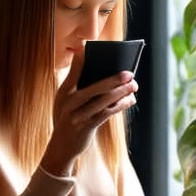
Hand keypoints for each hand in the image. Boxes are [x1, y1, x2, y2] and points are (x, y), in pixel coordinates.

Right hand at [41, 51, 137, 175]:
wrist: (61, 146)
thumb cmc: (69, 116)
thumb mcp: (66, 98)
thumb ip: (76, 79)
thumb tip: (86, 57)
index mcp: (64, 92)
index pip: (73, 74)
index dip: (81, 61)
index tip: (89, 48)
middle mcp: (68, 103)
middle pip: (93, 89)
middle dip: (112, 80)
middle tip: (129, 73)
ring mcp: (77, 116)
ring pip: (102, 102)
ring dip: (120, 93)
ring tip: (134, 85)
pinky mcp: (86, 127)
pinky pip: (106, 114)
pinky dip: (120, 105)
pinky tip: (130, 99)